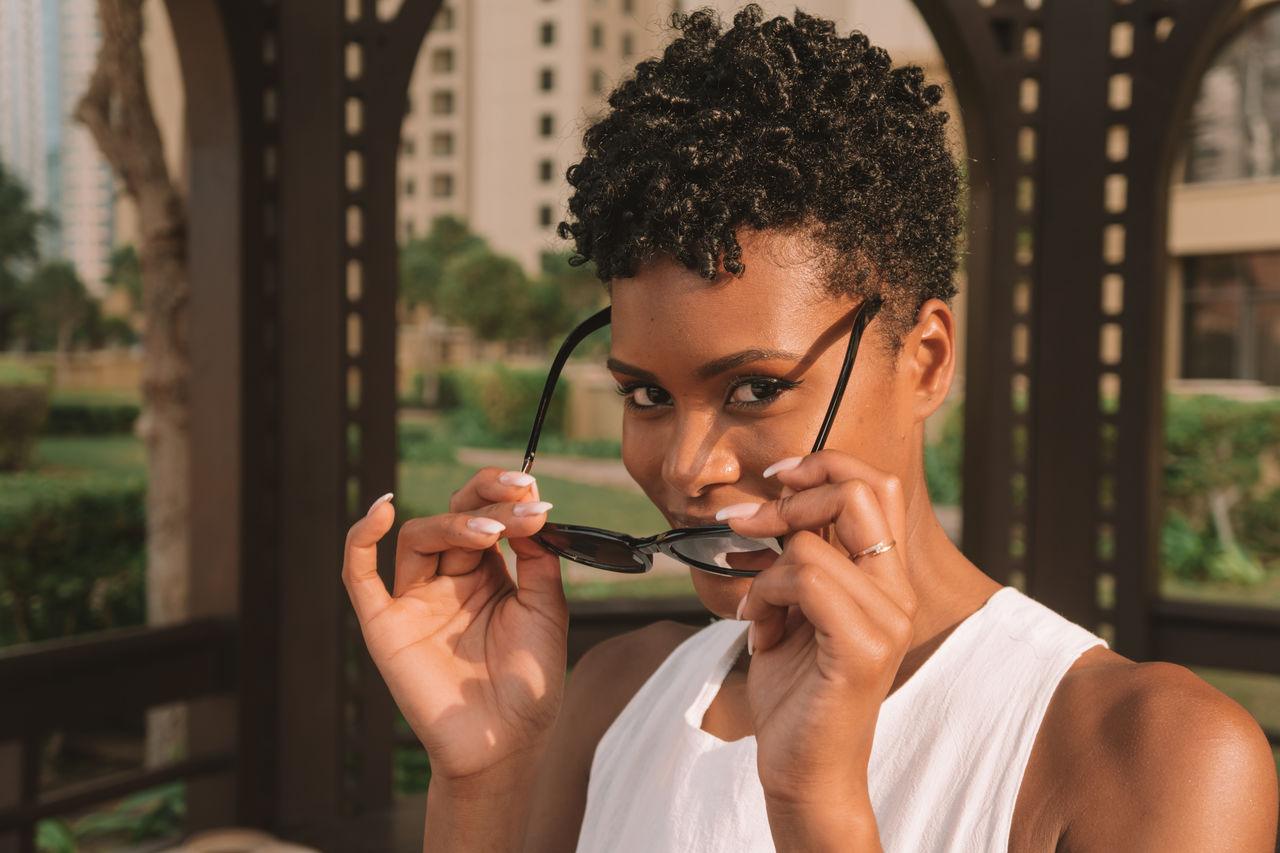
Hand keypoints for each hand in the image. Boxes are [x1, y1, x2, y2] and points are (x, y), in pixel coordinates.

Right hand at [342, 468, 567, 786]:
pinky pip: (360, 576)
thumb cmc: (528, 683)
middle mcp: (448, 581)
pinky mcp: (385, 626)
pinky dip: (361, 538)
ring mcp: (415, 601)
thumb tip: (531, 508)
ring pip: (419, 538)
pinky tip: (383, 511)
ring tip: (491, 531)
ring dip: (454, 523)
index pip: (485, 516)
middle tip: (518, 496)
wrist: (506, 743)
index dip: (504, 496)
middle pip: (453, 517)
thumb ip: (538, 558)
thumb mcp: (546, 609)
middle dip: (486, 499)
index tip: (532, 489)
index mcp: (486, 575)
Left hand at [725, 451, 915, 814]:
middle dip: (788, 499)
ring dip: (763, 573)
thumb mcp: (794, 609)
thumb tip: (771, 501)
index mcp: (885, 579)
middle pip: (857, 491)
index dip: (822, 465)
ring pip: (811, 544)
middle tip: (744, 525)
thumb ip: (799, 558)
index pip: (875, 484)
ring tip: (757, 614)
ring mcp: (886, 619)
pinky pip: (803, 580)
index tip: (774, 479)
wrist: (803, 769)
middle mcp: (897, 593)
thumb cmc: (795, 693)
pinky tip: (761, 632)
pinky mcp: (862, 645)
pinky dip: (764, 597)